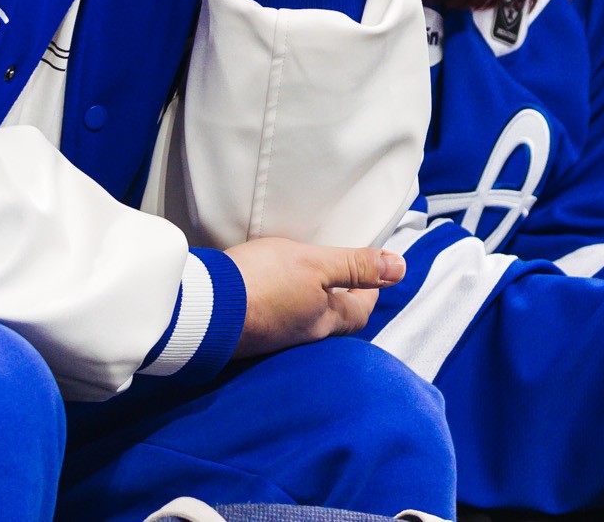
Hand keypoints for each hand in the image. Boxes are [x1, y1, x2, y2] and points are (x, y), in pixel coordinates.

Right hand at [226, 237, 405, 358]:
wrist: (202, 309)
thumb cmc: (263, 283)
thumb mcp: (315, 265)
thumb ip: (355, 266)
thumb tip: (401, 269)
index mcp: (323, 321)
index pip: (359, 311)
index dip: (370, 292)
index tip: (373, 277)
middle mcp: (301, 337)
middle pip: (332, 321)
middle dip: (341, 302)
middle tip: (342, 281)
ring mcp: (272, 339)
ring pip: (302, 323)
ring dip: (309, 304)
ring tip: (304, 282)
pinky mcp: (247, 335)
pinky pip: (274, 322)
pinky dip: (279, 307)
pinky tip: (268, 294)